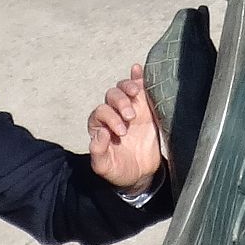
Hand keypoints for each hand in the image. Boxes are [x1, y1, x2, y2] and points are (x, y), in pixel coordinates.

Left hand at [89, 69, 163, 192]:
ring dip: (128, 87)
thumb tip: (101, 133)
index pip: (100, 112)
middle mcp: (112, 113)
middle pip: (112, 97)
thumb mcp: (105, 167)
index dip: (109, 118)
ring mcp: (129, 108)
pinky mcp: (146, 108)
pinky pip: (141, 88)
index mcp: (99, 126)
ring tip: (135, 93)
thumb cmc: (120, 170)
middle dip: (120, 103)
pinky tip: (137, 70)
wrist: (141, 174)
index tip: (121, 132)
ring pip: (124, 89)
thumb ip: (98, 152)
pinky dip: (138, 77)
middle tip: (130, 118)